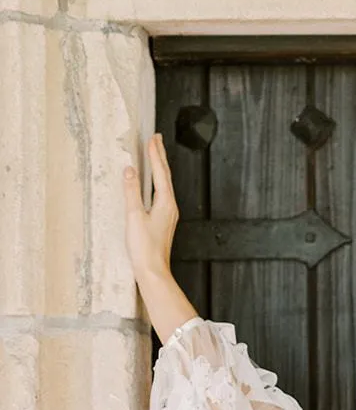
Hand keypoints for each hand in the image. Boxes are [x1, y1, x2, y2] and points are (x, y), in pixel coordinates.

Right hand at [122, 133, 178, 283]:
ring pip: (165, 185)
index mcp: (165, 203)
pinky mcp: (164, 221)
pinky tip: (154, 184)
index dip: (155, 154)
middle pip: (166, 176)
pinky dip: (158, 182)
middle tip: (157, 139)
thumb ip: (131, 192)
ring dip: (160, 168)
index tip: (152, 138)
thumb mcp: (134, 216)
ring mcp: (169, 215)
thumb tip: (129, 170)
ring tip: (156, 155)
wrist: (153, 271)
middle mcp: (171, 207)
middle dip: (160, 156)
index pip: (160, 172)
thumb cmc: (144, 247)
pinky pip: (162, 194)